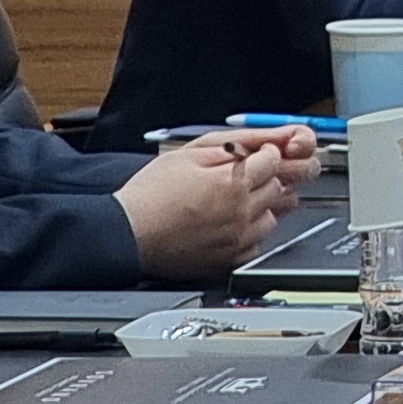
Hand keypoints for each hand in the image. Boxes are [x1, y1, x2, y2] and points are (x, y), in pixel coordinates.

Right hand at [114, 131, 319, 280]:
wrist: (125, 234)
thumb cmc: (151, 194)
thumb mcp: (189, 153)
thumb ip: (234, 145)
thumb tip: (267, 143)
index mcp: (235, 182)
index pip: (274, 160)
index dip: (263, 153)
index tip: (251, 156)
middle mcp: (242, 212)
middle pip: (277, 187)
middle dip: (263, 178)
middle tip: (236, 179)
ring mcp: (237, 239)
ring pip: (272, 217)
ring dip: (259, 207)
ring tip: (229, 204)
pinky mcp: (228, 260)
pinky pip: (256, 245)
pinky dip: (248, 234)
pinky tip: (225, 226)